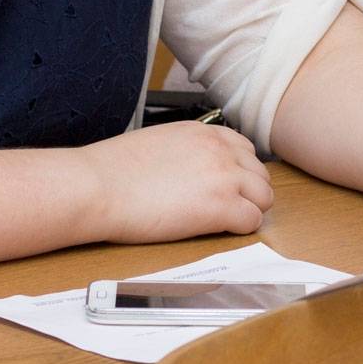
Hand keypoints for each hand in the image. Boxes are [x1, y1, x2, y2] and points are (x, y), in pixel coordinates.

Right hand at [80, 122, 273, 242]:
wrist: (98, 186)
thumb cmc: (113, 170)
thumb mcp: (158, 142)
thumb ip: (185, 150)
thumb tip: (190, 168)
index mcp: (204, 132)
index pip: (245, 148)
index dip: (239, 171)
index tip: (227, 186)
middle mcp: (220, 150)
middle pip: (260, 174)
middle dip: (248, 192)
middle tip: (226, 208)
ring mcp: (224, 178)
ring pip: (264, 197)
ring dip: (249, 210)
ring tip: (222, 222)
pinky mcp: (221, 208)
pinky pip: (252, 221)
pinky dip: (240, 229)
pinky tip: (216, 231)